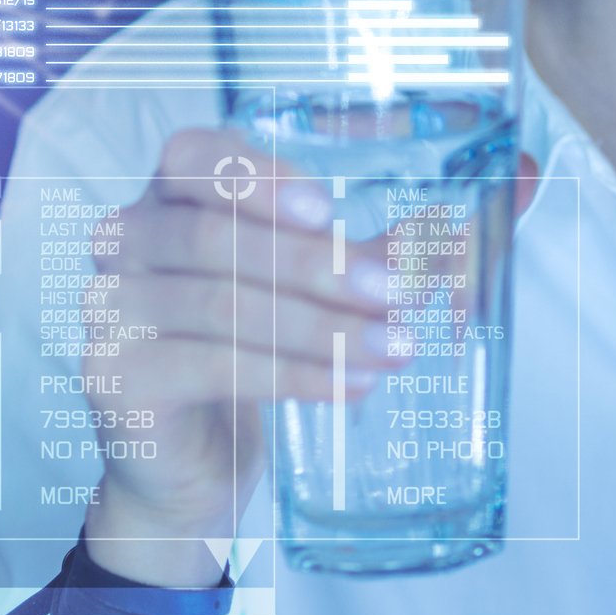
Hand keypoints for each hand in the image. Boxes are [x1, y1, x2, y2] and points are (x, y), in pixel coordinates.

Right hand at [85, 130, 403, 555]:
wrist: (195, 457)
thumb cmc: (258, 343)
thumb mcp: (331, 285)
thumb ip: (397, 244)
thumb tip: (505, 195)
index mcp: (173, 195)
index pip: (192, 157)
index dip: (256, 178)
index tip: (329, 210)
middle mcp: (128, 241)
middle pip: (215, 239)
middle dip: (316, 267)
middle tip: (395, 293)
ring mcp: (110, 310)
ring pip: (221, 307)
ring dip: (319, 329)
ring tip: (393, 349)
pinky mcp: (114, 378)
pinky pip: (210, 368)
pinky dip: (291, 375)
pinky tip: (351, 385)